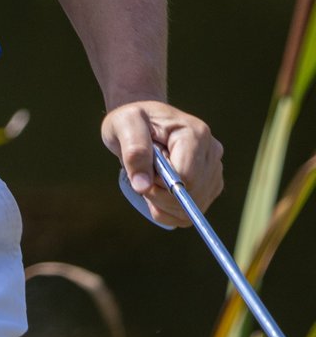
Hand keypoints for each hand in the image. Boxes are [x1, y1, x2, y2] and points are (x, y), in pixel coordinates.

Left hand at [103, 100, 223, 227]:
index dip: (159, 181)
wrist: (139, 124)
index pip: (186, 175)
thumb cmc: (131, 121)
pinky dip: (166, 211)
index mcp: (196, 134)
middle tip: (141, 175)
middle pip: (191, 193)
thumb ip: (134, 151)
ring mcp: (213, 172)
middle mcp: (212, 153)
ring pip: (191, 207)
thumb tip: (143, 186)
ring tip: (148, 179)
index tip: (140, 169)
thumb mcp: (124, 124)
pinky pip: (188, 215)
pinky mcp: (209, 188)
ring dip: (161, 203)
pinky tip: (155, 192)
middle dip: (159, 193)